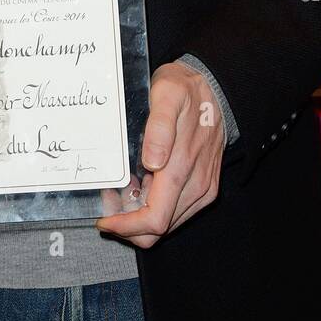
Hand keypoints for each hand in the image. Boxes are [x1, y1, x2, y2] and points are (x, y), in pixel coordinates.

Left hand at [95, 59, 225, 248]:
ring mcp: (203, 190)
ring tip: (121, 187)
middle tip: (108, 198)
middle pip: (158, 230)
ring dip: (139, 215)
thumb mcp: (167, 94)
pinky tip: (140, 184)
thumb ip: (160, 126)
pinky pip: (176, 213)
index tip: (104, 219)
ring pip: (166, 225)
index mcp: (183, 168)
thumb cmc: (186, 90)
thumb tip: (153, 161)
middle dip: (128, 223)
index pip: (155, 220)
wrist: (215, 89)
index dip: (126, 227)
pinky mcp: (205, 188)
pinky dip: (154, 207)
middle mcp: (197, 186)